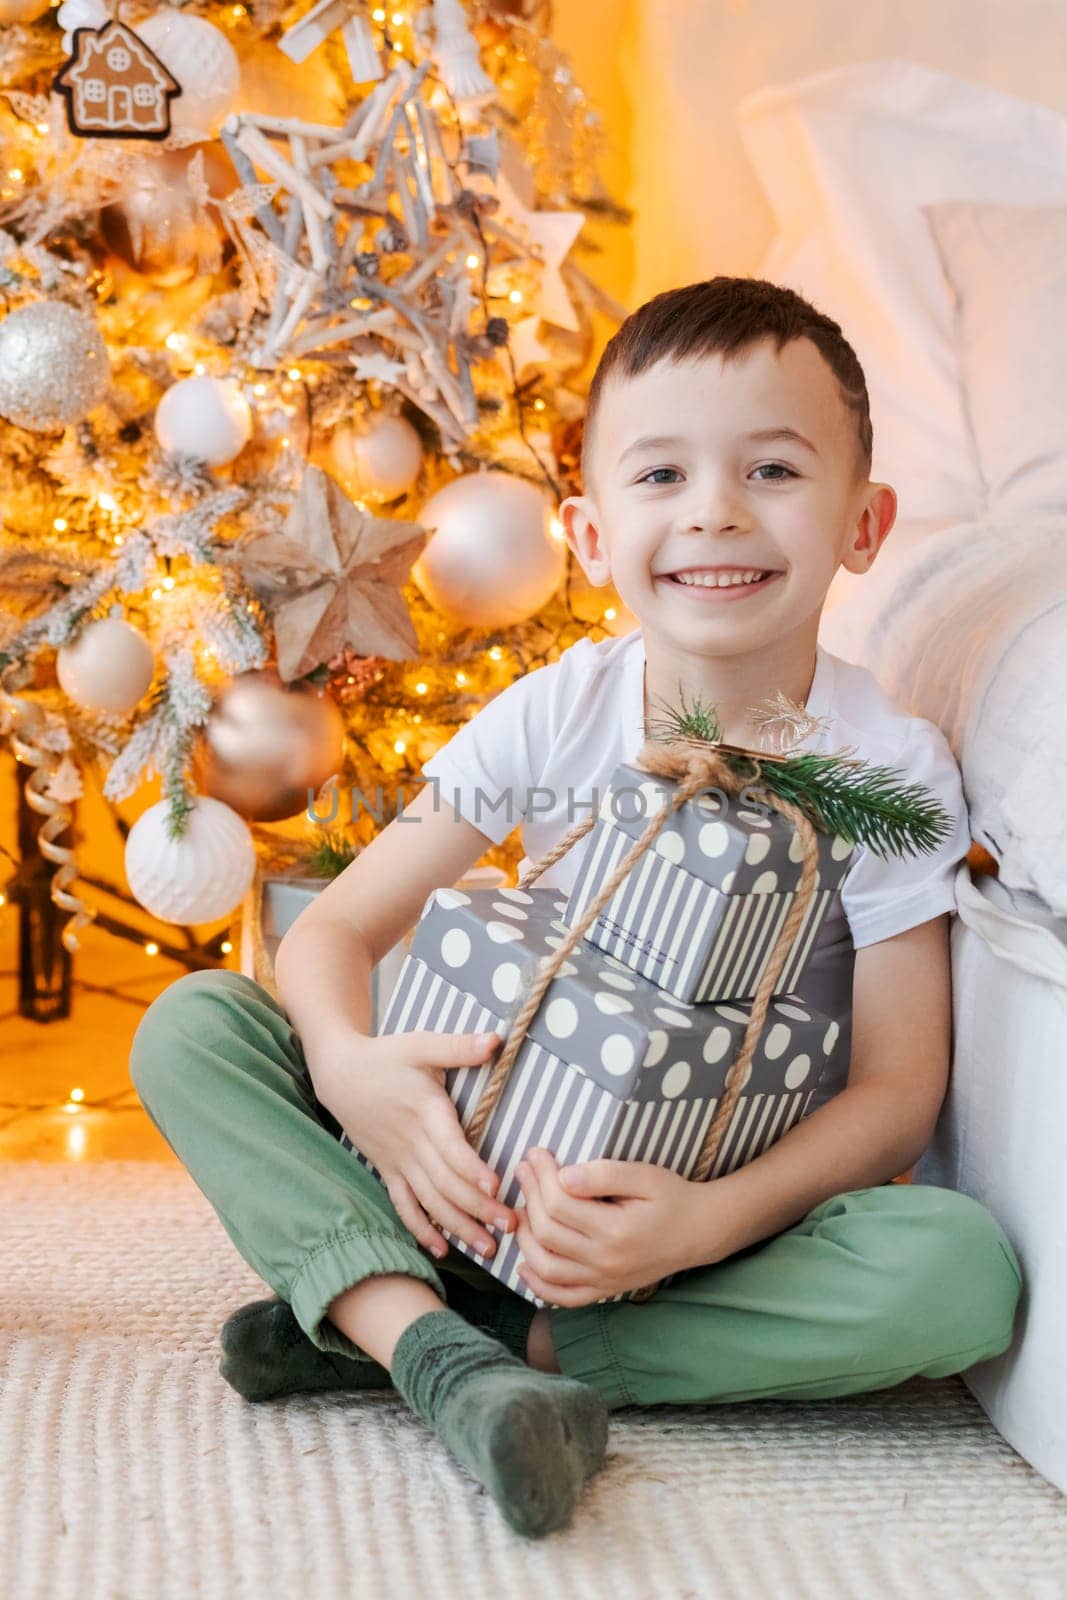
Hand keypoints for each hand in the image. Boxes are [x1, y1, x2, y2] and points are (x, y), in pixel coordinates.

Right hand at [320, 1027, 517, 1260]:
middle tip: (510, 1226)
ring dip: (458, 1226)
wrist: (339, 1074)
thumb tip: (495, 1040)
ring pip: (429, 1201)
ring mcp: (398, 1161)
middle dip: (478, 1207)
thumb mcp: (421, 1045)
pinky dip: (420, 1229)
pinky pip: (404, 1205)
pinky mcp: (388, 1170)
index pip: (450, 1147)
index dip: (471, 1168)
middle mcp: (412, 1143)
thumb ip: (458, 1047)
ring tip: (487, 1248)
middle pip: (446, 1182)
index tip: (495, 1186)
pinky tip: (440, 1250)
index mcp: (425, 1112)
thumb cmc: (386, 1057)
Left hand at [513, 1147, 699, 1307]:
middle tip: (524, 1170)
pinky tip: (524, 1265)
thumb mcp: (645, 1176)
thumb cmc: (672, 1197)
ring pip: (547, 1267)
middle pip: (547, 1231)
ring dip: (525, 1238)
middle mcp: (606, 1262)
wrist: (700, 1231)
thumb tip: (563, 1176)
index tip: (536, 1154)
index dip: (541, 1176)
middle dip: (530, 1196)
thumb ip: (604, 1175)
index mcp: (616, 1231)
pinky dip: (539, 1286)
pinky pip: (564, 1297)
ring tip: (520, 1208)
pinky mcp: (605, 1290)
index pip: (559, 1203)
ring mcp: (604, 1281)